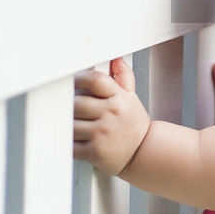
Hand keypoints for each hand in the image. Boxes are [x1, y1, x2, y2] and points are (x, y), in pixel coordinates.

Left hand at [74, 56, 151, 175]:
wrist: (143, 153)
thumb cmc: (134, 125)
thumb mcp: (131, 99)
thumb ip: (123, 77)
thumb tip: (116, 60)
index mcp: (120, 99)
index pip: (95, 80)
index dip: (80, 78)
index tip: (73, 81)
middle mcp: (111, 115)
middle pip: (78, 103)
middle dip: (73, 106)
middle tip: (75, 109)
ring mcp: (102, 134)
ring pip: (72, 124)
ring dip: (70, 124)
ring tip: (78, 125)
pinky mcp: (95, 152)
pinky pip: (72, 144)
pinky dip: (70, 143)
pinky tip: (79, 140)